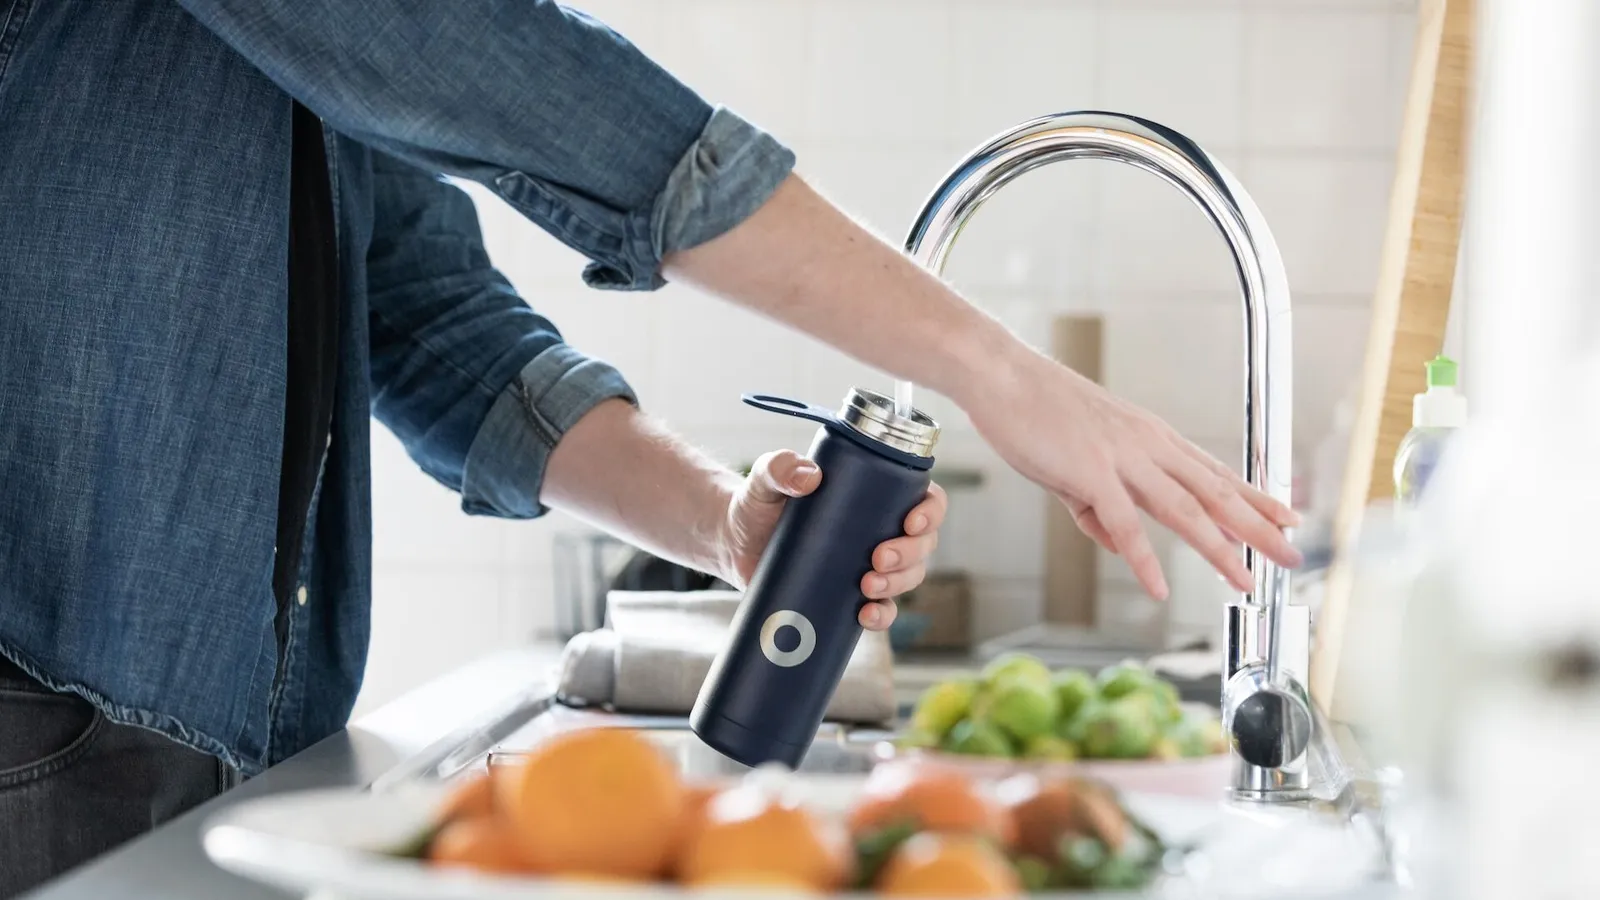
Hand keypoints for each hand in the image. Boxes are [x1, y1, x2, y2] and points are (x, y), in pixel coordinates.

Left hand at [717, 449, 947, 630]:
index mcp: (877, 494)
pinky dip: (881, 616)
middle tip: (877, 558)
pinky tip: (865, 616)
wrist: (734, 543)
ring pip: (909, 577)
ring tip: (867, 586)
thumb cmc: (757, 503)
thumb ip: (779, 467)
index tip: (910, 522)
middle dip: (910, 554)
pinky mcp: (850, 595)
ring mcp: (869, 565)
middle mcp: (881, 529)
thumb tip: (808, 476)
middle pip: (923, 544)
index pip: (925, 498)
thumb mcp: (765, 479)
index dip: (931, 512)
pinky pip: (882, 609)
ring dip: (899, 584)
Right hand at [967, 350, 1301, 599]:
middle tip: (1292, 553)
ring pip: (1184, 510)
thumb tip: (1116, 544)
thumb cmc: (1034, 410)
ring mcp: (1123, 457)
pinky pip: (1124, 524)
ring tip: (1245, 580)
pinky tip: (1159, 587)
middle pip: (1216, 492)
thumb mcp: (1075, 463)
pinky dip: (1143, 559)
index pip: (1214, 472)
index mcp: (1150, 437)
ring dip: (1219, 549)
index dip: (1254, 497)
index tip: (1286, 516)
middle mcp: (1148, 445)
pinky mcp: (1090, 471)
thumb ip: (1097, 507)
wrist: (1001, 375)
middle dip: (1259, 527)